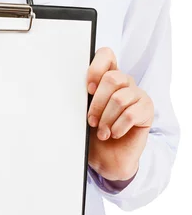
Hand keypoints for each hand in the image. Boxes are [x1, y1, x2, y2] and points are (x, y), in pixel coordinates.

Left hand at [86, 47, 153, 180]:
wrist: (107, 159)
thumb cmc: (94, 135)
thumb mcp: (83, 115)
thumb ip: (81, 100)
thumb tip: (66, 92)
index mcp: (107, 79)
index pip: (106, 55)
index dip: (96, 68)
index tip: (88, 89)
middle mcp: (124, 83)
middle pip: (112, 78)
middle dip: (97, 103)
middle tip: (91, 121)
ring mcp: (138, 95)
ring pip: (120, 98)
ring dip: (106, 119)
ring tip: (102, 132)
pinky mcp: (147, 110)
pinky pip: (131, 114)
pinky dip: (118, 127)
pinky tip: (115, 134)